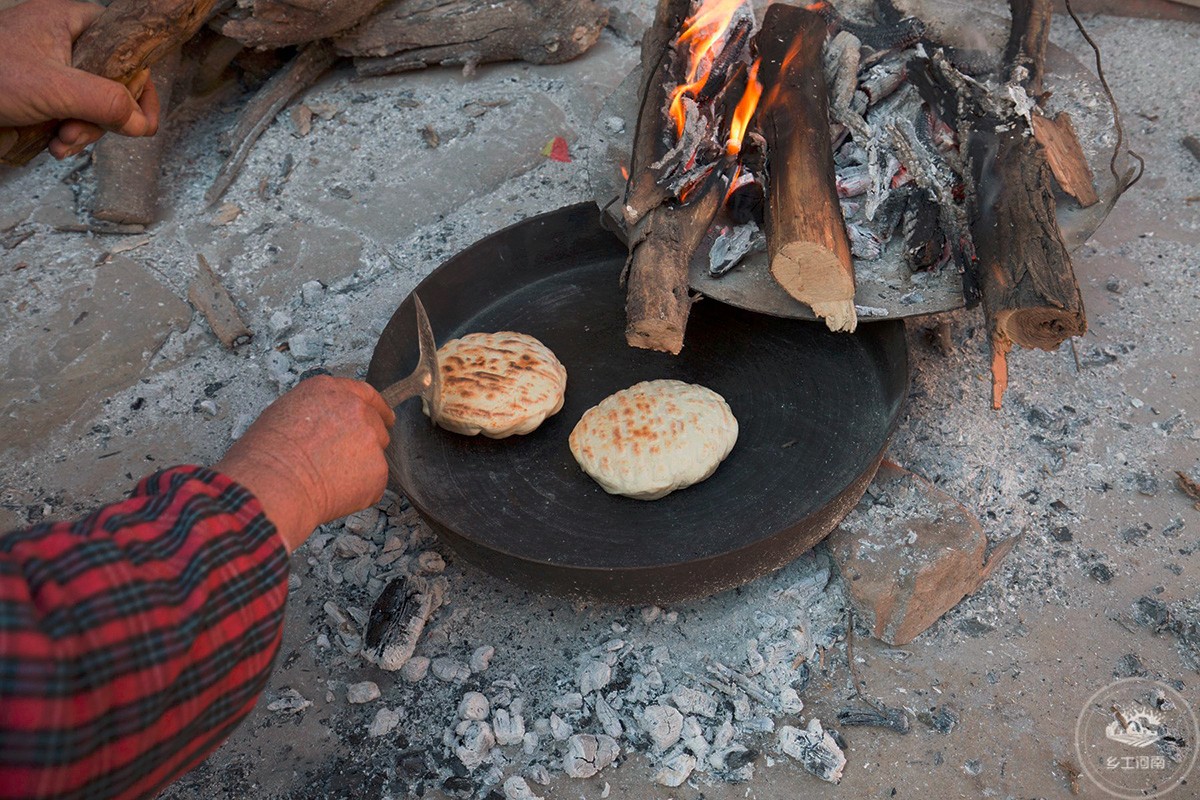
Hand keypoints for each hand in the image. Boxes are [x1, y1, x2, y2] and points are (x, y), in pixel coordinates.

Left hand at [0, 0, 159, 159]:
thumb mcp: (54, 88)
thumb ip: (105, 102)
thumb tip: (139, 123)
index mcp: (67, 20)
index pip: (126, 44)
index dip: (139, 81)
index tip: (142, 116)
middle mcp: (61, 41)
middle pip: (112, 82)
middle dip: (102, 117)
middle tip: (82, 132)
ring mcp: (49, 69)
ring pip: (91, 104)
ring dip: (83, 131)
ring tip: (61, 141)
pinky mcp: (38, 94)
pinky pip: (70, 115)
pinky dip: (66, 134)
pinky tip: (52, 144)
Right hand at [215, 376, 396, 552]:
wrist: (273, 484)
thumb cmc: (266, 456)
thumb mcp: (284, 414)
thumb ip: (317, 413)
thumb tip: (327, 426)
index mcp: (330, 391)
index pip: (365, 394)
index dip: (376, 408)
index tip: (385, 418)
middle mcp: (355, 409)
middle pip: (376, 424)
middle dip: (365, 442)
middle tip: (344, 462)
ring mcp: (370, 437)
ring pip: (375, 454)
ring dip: (361, 466)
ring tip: (328, 478)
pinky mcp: (378, 467)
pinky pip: (374, 482)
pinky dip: (360, 491)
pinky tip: (334, 493)